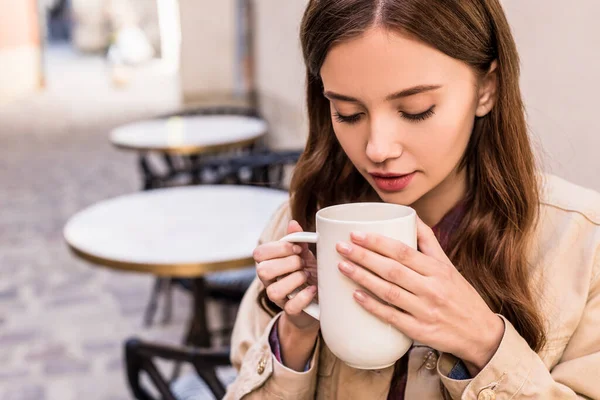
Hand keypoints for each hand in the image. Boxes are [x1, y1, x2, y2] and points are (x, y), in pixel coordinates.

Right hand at [254, 220, 318, 331]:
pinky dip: (304, 296)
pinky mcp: (291, 312)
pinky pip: (291, 306)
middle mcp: (269, 282)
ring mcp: (279, 299)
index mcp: (269, 264)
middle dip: (287, 263)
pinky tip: (313, 288)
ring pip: (273, 291)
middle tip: (302, 263)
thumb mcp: (304, 254)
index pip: (259, 253)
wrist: (319, 301)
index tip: (297, 248)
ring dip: (294, 279)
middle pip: (263, 271)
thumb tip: (293, 223)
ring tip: (307, 275)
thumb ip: (298, 240)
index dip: (278, 248)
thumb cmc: (307, 273)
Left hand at [335, 216, 503, 371]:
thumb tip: (410, 215)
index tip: (356, 233)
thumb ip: (428, 241)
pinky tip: (356, 296)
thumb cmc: (460, 295)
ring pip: (388, 292)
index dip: (377, 242)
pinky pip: (392, 317)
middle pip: (392, 270)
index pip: (403, 251)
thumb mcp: (448, 265)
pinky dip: (373, 306)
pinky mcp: (420, 331)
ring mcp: (425, 310)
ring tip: (343, 266)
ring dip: (363, 278)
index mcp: (437, 270)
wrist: (480, 333)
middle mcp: (431, 288)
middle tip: (341, 247)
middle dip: (363, 256)